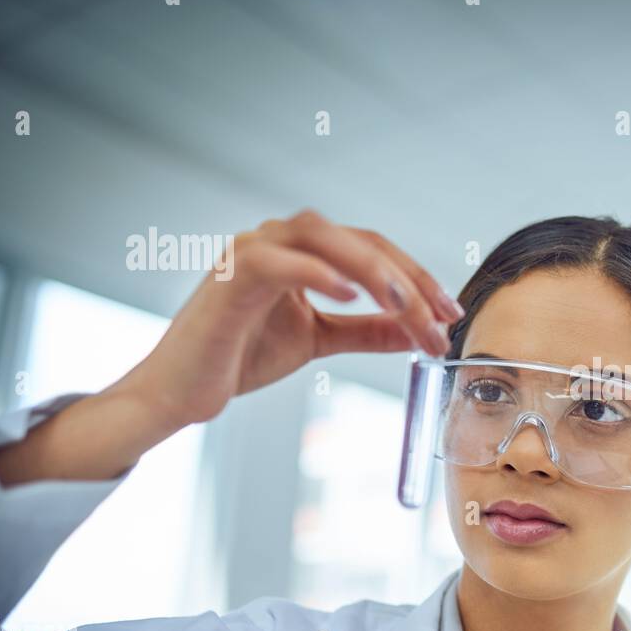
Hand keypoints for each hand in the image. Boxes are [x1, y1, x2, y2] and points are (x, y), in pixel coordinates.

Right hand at [0, 210, 462, 487]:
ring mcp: (251, 252)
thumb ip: (365, 331)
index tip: (450, 315)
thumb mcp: (318, 340)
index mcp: (301, 252)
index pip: (373, 250)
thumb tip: (415, 330)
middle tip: (440, 319)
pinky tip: (351, 297)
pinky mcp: (229, 277)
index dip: (417, 279)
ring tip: (407, 308)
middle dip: (408, 279)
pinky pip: (278, 261)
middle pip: (359, 240)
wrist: (181, 392)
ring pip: (324, 238)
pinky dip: (318, 273)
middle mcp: (277, 240)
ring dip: (374, 271)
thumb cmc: (239, 357)